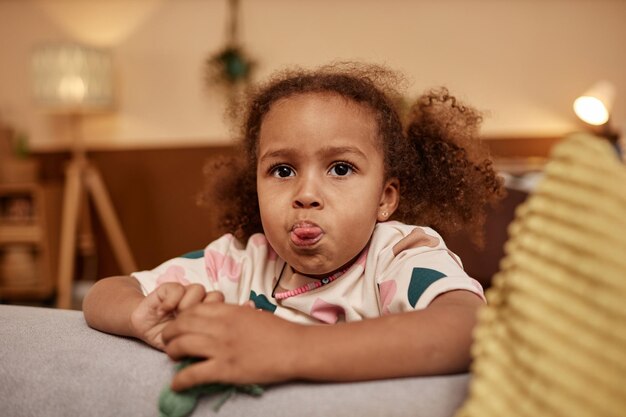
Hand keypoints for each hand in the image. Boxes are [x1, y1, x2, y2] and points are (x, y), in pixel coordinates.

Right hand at [130, 283, 209, 349]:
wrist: (143, 327)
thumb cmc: (168, 338)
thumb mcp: (186, 344)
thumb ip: (201, 341)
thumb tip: (215, 345)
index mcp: (206, 314)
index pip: (223, 309)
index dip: (214, 318)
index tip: (200, 332)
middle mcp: (198, 301)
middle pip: (215, 296)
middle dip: (203, 311)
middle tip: (189, 324)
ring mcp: (184, 293)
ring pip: (198, 290)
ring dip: (187, 306)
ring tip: (175, 317)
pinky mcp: (168, 288)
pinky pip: (178, 289)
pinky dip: (170, 302)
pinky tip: (162, 312)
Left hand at [161, 303, 300, 389]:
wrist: (295, 348)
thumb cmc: (279, 331)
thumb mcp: (252, 314)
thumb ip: (234, 314)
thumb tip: (220, 319)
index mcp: (229, 311)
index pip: (193, 309)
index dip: (181, 317)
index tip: (180, 325)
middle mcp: (221, 326)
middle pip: (182, 325)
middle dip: (170, 333)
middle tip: (168, 341)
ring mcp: (222, 348)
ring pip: (182, 346)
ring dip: (171, 352)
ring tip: (172, 357)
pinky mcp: (225, 369)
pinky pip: (193, 374)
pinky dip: (180, 380)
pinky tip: (176, 385)